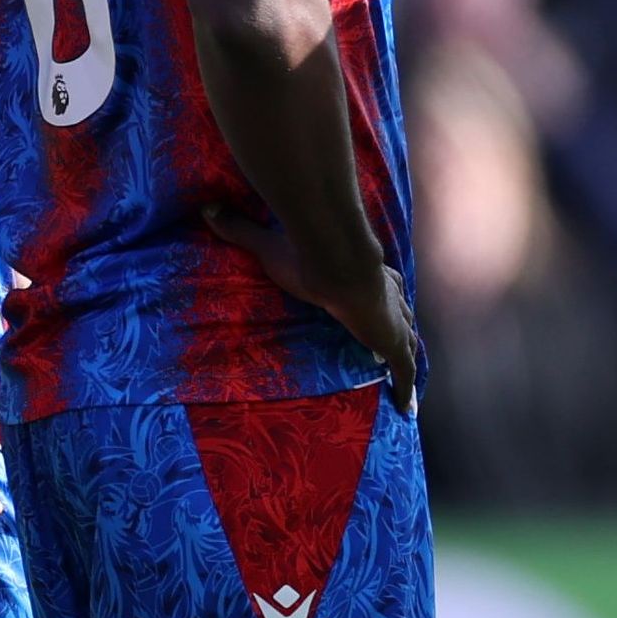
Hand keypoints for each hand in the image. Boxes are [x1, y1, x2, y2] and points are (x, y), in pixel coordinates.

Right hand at [202, 205, 419, 412]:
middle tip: (393, 344)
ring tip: (401, 379)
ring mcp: (393, 321)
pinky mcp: (394, 343)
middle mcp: (387, 296)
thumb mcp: (269, 246)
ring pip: (406, 342)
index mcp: (366, 273)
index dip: (381, 295)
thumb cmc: (308, 256)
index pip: (380, 285)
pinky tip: (406, 408)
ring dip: (404, 358)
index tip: (377, 305)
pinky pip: (404, 371)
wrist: (339, 263)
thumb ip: (243, 230)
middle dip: (398, 327)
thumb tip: (209, 209)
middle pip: (400, 314)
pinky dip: (406, 388)